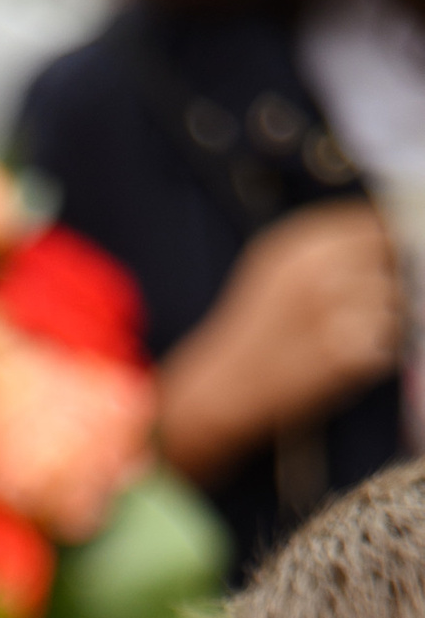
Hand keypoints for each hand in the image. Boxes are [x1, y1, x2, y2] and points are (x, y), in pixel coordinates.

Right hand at [156, 202, 403, 484]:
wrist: (221, 391)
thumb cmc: (251, 331)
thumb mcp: (273, 268)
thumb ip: (324, 246)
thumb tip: (384, 233)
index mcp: (301, 245)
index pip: (374, 226)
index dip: (387, 245)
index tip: (384, 263)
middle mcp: (319, 272)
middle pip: (393, 262)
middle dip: (390, 283)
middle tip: (366, 307)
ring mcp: (334, 313)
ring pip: (397, 304)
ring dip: (385, 323)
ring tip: (351, 338)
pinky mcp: (344, 354)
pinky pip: (389, 345)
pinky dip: (377, 356)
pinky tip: (346, 362)